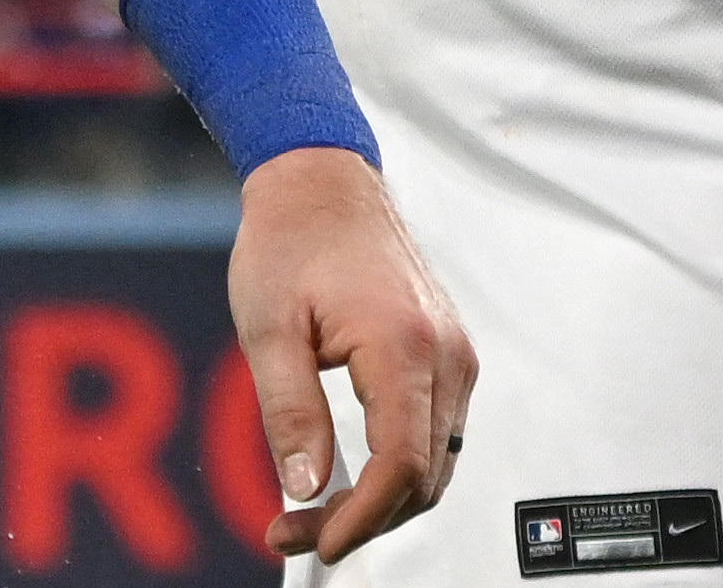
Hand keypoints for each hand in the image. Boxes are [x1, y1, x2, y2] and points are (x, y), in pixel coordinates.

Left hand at [227, 146, 476, 566]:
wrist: (321, 181)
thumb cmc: (292, 239)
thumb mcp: (268, 329)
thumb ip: (289, 412)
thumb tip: (305, 487)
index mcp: (402, 345)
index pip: (402, 465)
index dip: (364, 518)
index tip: (319, 541)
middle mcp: (444, 353)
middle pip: (424, 476)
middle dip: (364, 518)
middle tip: (295, 529)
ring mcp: (454, 353)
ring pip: (437, 461)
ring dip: (384, 498)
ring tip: (315, 508)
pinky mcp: (448, 352)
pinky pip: (437, 431)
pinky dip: (400, 466)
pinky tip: (351, 474)